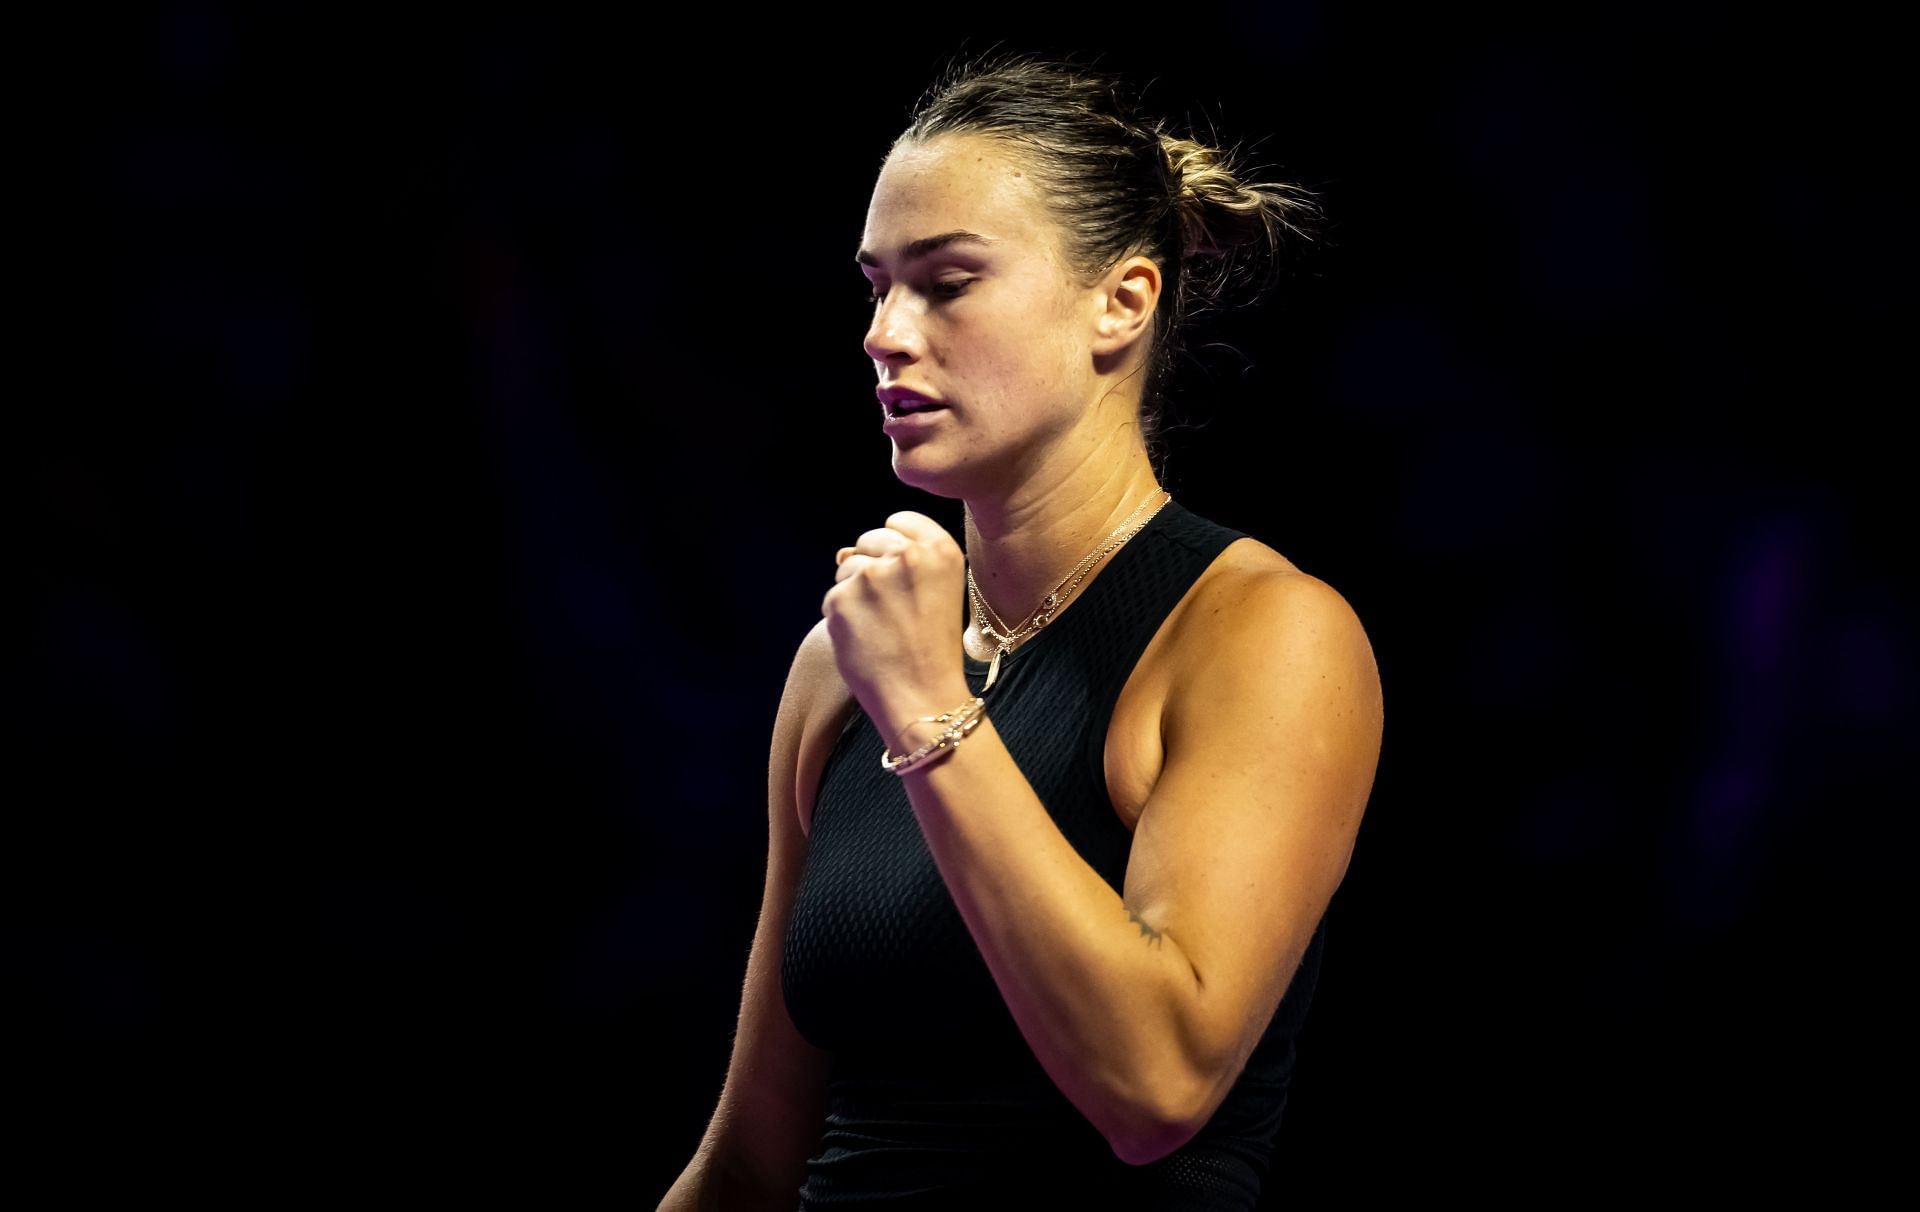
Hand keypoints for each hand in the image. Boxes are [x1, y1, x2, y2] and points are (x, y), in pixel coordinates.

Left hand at [821, 510, 969, 730]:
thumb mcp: (940, 592)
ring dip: (856, 591)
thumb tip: (842, 551)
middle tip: (892, 609)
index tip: (904, 576)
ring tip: (881, 627)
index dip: (896, 547)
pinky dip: (843, 616)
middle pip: (870, 539)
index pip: (901, 521)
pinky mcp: (841, 598)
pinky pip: (833, 596)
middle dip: (873, 566)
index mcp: (941, 549)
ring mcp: (871, 576)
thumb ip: (903, 561)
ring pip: (847, 567)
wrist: (922, 697)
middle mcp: (906, 555)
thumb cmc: (933, 649)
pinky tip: (865, 639)